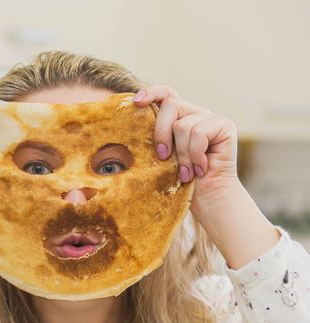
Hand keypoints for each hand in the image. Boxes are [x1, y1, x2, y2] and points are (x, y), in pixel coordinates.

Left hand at [133, 86, 278, 268]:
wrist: (208, 199)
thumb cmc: (181, 182)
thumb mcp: (161, 158)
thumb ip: (154, 140)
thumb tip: (128, 129)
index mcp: (178, 118)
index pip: (165, 93)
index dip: (151, 92)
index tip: (136, 102)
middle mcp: (195, 113)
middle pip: (171, 105)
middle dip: (161, 133)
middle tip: (163, 158)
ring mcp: (211, 118)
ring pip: (184, 125)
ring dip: (182, 155)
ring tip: (187, 172)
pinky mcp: (225, 125)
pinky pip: (199, 133)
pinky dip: (196, 155)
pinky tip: (201, 169)